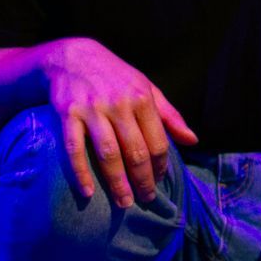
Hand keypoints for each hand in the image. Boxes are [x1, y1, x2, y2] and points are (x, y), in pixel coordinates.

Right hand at [43, 38, 197, 207]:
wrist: (73, 57)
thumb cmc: (115, 77)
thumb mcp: (146, 88)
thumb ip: (170, 115)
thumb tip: (193, 140)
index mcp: (141, 98)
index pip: (157, 141)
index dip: (160, 166)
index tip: (159, 181)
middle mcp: (118, 104)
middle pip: (135, 152)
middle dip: (143, 180)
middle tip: (146, 200)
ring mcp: (92, 109)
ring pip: (108, 154)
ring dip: (117, 182)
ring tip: (123, 203)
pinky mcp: (67, 113)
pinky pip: (74, 148)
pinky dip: (80, 173)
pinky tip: (88, 192)